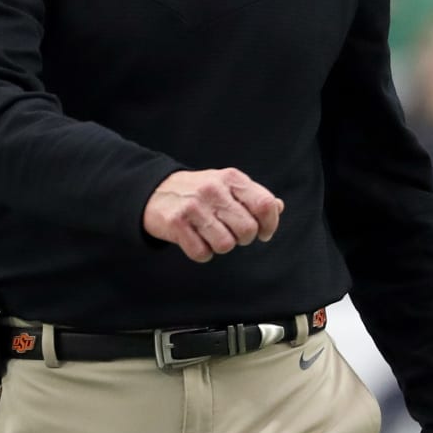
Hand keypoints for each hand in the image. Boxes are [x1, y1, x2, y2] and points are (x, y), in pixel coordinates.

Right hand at [143, 169, 283, 262]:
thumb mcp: (227, 185)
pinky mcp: (176, 223)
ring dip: (221, 246)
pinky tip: (196, 240)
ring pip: (226, 245)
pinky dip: (202, 253)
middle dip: (243, 238)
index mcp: (231, 178)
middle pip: (247, 230)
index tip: (264, 233)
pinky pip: (202, 253)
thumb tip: (278, 207)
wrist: (155, 191)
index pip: (265, 204)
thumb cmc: (199, 192)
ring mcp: (194, 206)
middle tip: (232, 233)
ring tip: (212, 235)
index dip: (270, 224)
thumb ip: (253, 196)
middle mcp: (213, 190)